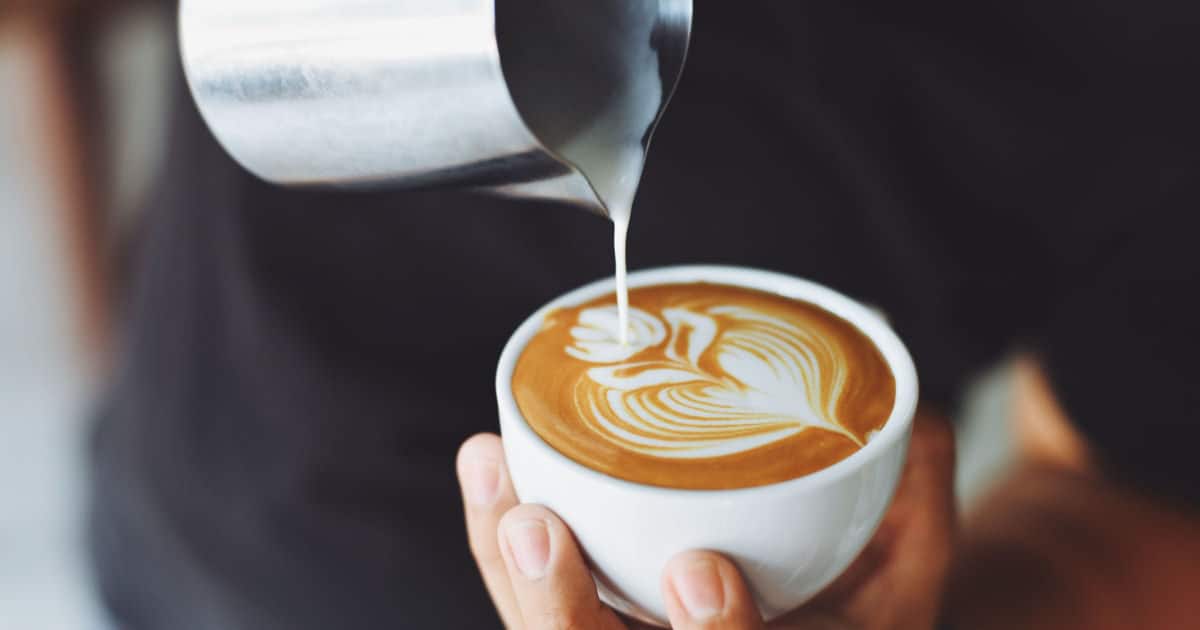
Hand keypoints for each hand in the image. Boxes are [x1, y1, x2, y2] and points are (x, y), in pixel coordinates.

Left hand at [456, 411, 955, 628]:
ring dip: (508, 562)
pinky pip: (527, 601)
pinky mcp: (586, 622)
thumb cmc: (860, 612)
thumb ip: (917, 507)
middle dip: (560, 611)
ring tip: (494, 468)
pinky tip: (491, 467)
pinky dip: (500, 541)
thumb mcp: (909, 576)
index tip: (701, 572)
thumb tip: (916, 416)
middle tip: (540, 528)